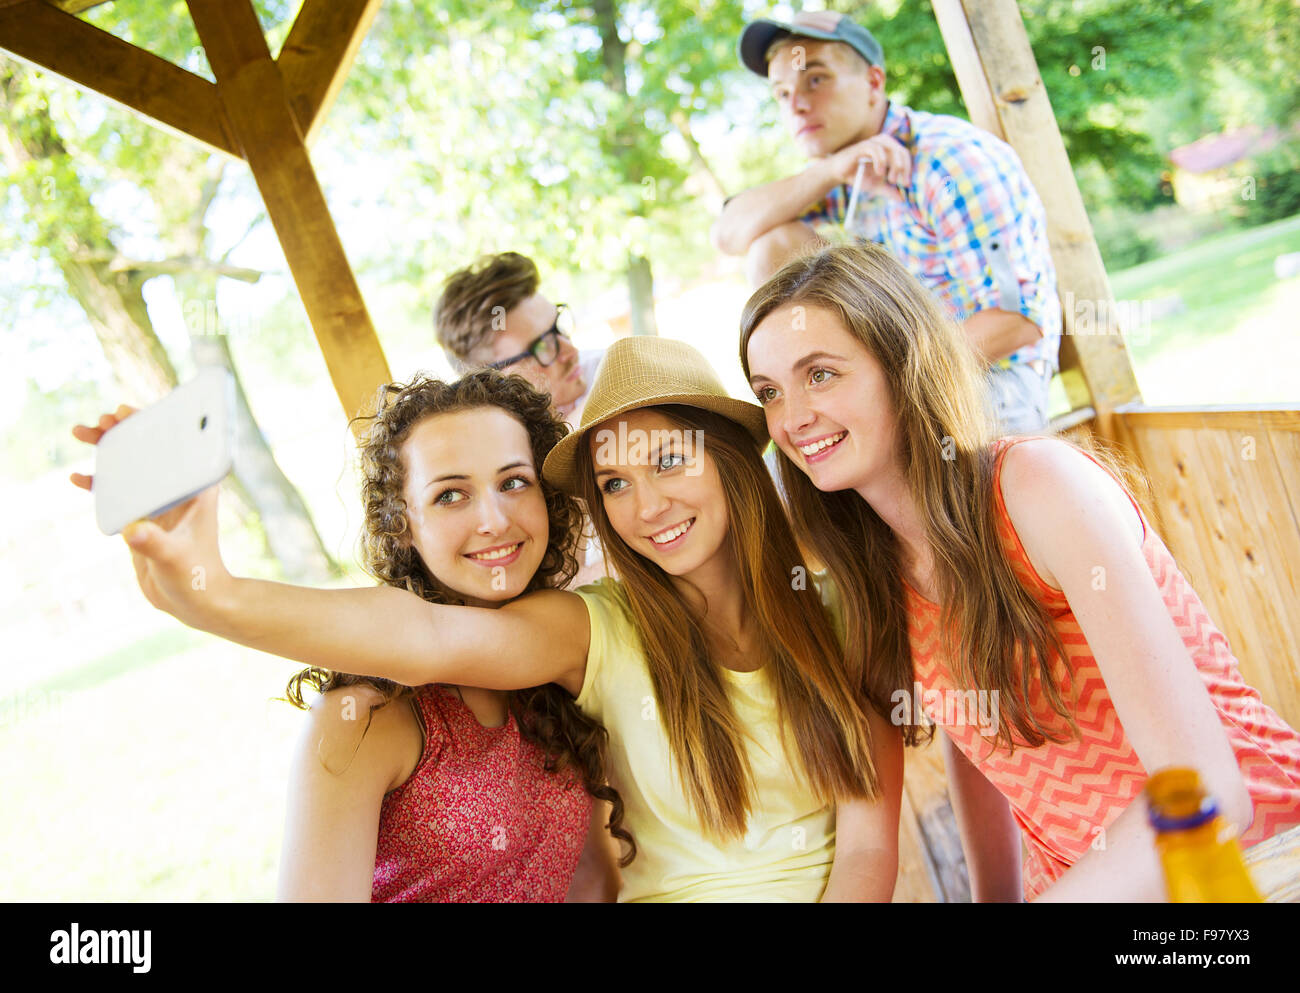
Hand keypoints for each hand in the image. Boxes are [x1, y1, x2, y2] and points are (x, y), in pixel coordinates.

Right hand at [70, 405, 232, 630]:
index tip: (124, 413)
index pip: (175, 443)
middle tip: (97, 422)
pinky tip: (77, 477)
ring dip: (107, 448)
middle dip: (122, 430)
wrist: (194, 602)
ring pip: (131, 464)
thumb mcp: (174, 558)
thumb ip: (154, 543)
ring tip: (80, 432)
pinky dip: (99, 481)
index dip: (149, 422)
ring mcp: (159, 500)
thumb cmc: (196, 577)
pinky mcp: (144, 516)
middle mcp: (178, 487)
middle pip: (149, 448)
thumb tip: (132, 531)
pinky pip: (119, 489)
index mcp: (195, 486)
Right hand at [827, 133, 911, 194]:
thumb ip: (888, 190)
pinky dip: (881, 161)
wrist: (838, 174)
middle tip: (898, 183)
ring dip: (895, 164)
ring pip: (891, 148)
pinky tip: (879, 172)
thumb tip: (902, 199)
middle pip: (901, 151)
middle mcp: (882, 143)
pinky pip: (876, 149)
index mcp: (888, 150)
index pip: (904, 155)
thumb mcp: (875, 185)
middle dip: (903, 168)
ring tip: (890, 179)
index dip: (908, 169)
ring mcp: (873, 143)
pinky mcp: (863, 146)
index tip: (906, 185)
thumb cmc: (857, 176)